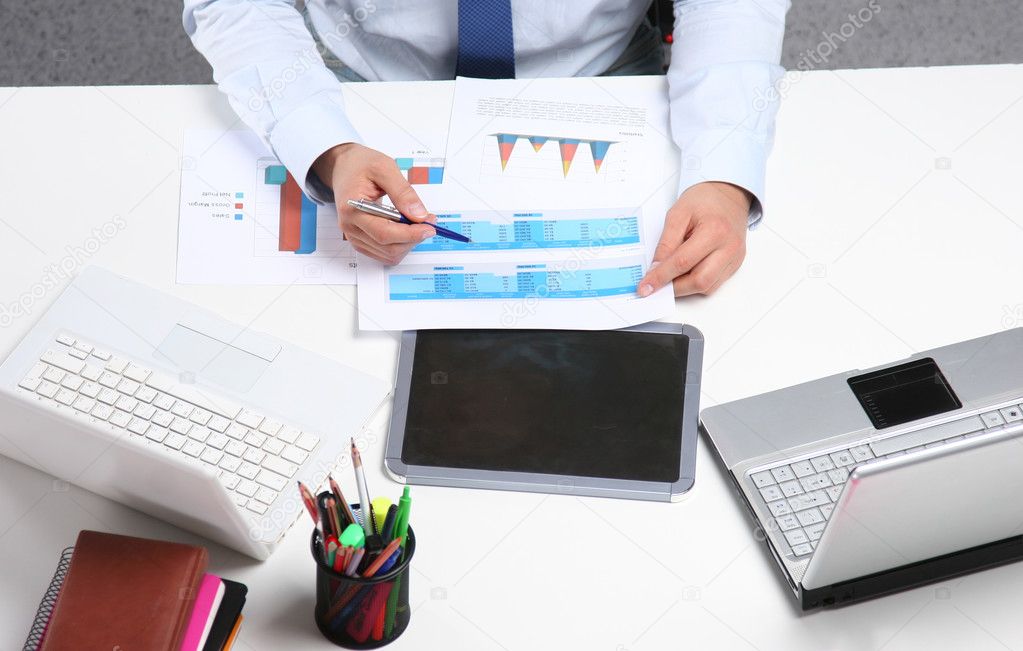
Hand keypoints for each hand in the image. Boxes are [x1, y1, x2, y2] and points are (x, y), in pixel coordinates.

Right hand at [313, 143, 436, 264]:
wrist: (344, 167)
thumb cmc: (361, 165)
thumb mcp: (384, 167)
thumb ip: (403, 192)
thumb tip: (418, 214)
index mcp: (352, 208)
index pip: (384, 233)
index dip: (411, 234)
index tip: (429, 227)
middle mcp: (350, 227)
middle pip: (388, 247)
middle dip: (413, 237)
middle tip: (428, 221)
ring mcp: (354, 236)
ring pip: (388, 254)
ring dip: (409, 243)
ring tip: (417, 224)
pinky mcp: (361, 240)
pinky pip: (384, 254)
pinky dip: (401, 245)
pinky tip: (406, 230)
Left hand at [637, 181, 750, 296]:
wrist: (728, 194)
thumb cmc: (704, 200)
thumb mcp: (677, 214)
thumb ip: (666, 243)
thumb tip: (655, 269)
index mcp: (714, 230)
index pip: (682, 262)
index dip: (661, 277)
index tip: (646, 287)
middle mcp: (729, 247)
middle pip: (699, 281)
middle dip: (675, 287)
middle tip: (658, 284)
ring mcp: (734, 258)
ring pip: (708, 287)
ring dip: (686, 287)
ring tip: (672, 274)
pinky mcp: (735, 264)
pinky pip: (714, 283)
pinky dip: (697, 282)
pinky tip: (687, 272)